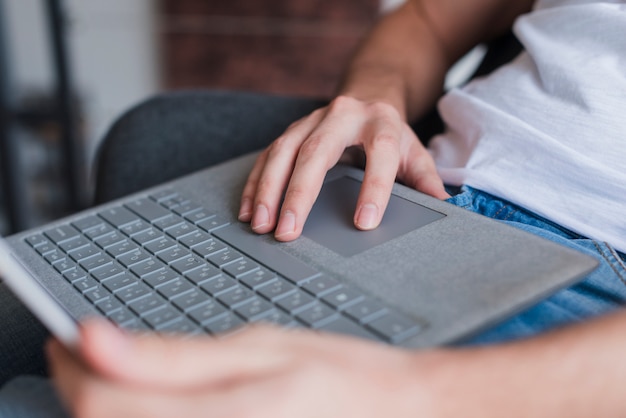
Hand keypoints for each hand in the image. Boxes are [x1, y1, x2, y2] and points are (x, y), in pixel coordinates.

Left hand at [48, 321, 434, 417]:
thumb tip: (99, 341)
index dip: (71, 367)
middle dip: (81, 386)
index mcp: (220, 417)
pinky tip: (148, 398)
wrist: (389, 410)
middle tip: (80, 348)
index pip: (105, 403)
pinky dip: (139, 417)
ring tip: (109, 370)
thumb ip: (173, 357)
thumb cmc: (335, 375)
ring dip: (106, 404)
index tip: (63, 337)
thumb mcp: (258, 350)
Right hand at [238, 96, 448, 240]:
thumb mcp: (415, 151)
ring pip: (284, 151)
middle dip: (299, 193)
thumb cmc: (391, 132)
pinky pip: (268, 154)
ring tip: (260, 224)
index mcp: (381, 123)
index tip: (364, 224)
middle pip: (317, 152)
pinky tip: (249, 209)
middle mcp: (342, 116)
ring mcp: (311, 120)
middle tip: (288, 231)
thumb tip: (445, 209)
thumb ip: (426, 180)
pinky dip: (256, 183)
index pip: (379, 155)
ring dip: (267, 190)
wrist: (368, 93)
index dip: (373, 189)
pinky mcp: (291, 129)